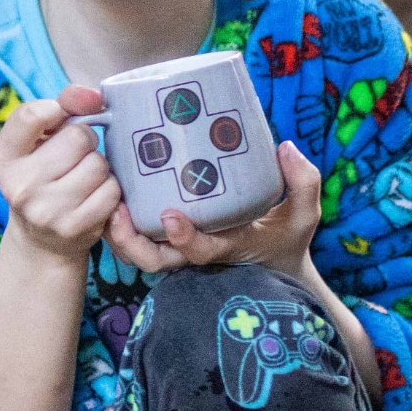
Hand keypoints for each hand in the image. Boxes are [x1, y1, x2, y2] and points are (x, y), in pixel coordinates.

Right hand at [0, 88, 121, 263]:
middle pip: (78, 137)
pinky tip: (93, 197)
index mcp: (3, 159)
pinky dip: (109, 190)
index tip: (60, 118)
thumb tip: (93, 95)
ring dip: (99, 167)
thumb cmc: (44, 176)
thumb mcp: (39, 141)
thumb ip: (62, 106)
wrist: (41, 239)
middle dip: (85, 142)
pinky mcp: (74, 227)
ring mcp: (46, 210)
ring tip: (83, 178)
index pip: (31, 115)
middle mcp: (19, 186)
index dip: (56, 110)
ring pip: (98, 164)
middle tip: (75, 157)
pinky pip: (111, 191)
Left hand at [103, 141, 321, 280]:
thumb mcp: (304, 215)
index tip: (171, 217)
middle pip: (153, 260)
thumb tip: (286, 148)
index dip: (184, 239)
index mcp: (227, 249)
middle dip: (130, 242)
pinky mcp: (167, 237)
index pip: (199, 252)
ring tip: (107, 199)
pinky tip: (110, 188)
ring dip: (117, 232)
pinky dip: (119, 221)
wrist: (272, 262)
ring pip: (138, 252)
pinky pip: (136, 237)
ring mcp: (178, 248)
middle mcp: (195, 252)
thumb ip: (303, 183)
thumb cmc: (285, 239)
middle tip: (116, 210)